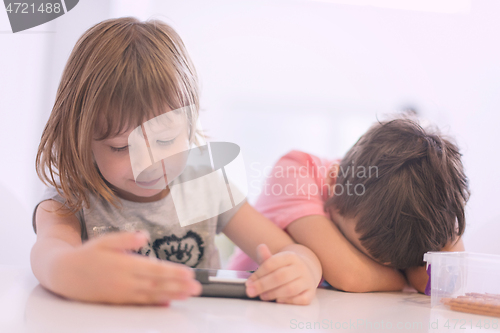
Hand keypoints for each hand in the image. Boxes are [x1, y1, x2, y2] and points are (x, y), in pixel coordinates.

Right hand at [48, 231, 201, 304]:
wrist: (64, 274)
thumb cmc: (87, 255)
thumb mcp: (104, 240)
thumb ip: (125, 239)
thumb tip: (144, 236)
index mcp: (124, 264)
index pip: (154, 269)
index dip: (172, 272)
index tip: (188, 273)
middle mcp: (125, 281)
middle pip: (157, 284)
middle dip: (179, 286)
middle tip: (197, 287)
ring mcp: (122, 293)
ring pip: (152, 295)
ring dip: (172, 295)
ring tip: (189, 294)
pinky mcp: (118, 300)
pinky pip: (140, 303)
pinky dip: (155, 304)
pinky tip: (167, 304)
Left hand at [245, 244, 316, 304]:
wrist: (305, 271)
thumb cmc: (285, 268)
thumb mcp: (275, 260)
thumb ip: (265, 257)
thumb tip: (260, 247)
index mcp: (291, 256)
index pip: (272, 263)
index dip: (258, 274)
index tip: (249, 282)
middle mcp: (301, 267)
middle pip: (280, 276)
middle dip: (262, 285)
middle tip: (251, 291)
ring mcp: (307, 281)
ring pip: (290, 289)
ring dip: (273, 294)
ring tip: (262, 296)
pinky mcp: (311, 293)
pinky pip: (301, 299)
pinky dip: (289, 301)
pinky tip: (278, 300)